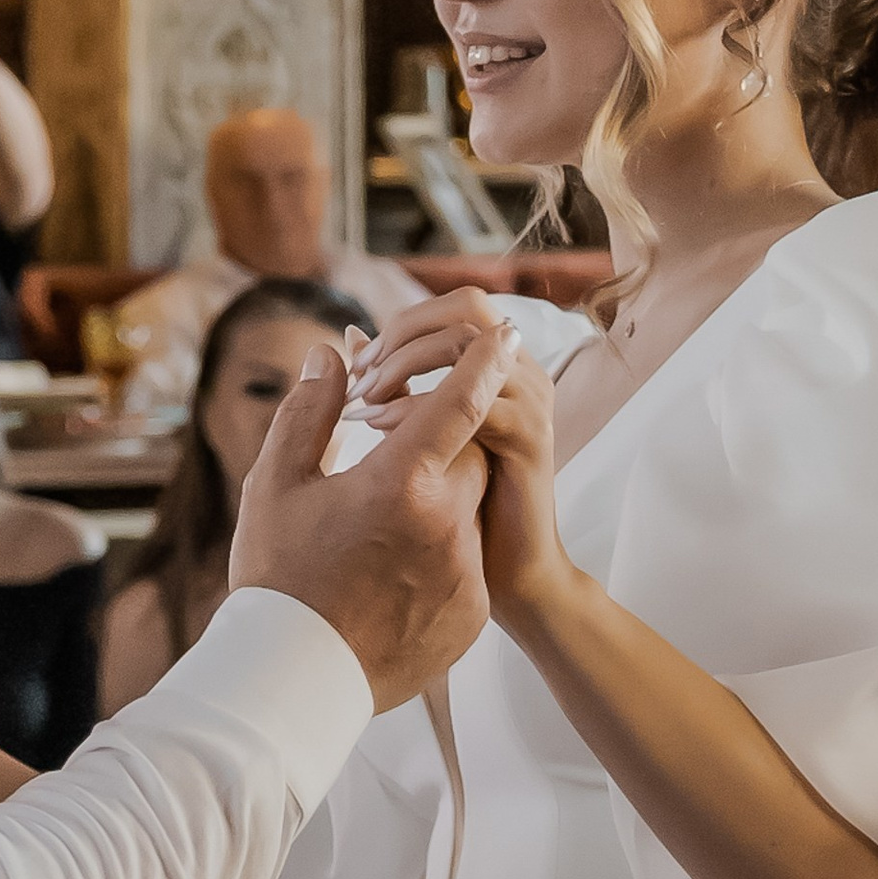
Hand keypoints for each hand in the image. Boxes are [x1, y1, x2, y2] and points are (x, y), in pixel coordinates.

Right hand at [229, 323, 507, 712]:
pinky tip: (391, 581)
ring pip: (470, 512)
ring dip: (439, 507)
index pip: (459, 401)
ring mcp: (464, 572)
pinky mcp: (472, 613)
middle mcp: (446, 523)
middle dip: (440, 452)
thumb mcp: (276, 485)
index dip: (481, 361)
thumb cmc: (277, 579)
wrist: (293, 684)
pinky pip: (467, 563)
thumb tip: (332, 352)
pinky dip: (440, 559)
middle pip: (470, 456)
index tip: (500, 334)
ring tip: (381, 538)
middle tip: (390, 473)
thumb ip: (310, 410)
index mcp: (400, 482)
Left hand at [352, 288, 574, 626]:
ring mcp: (530, 403)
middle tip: (359, 379)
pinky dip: (419, 410)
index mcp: (499, 368)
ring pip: (470, 346)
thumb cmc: (461, 509)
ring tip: (363, 406)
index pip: (459, 304)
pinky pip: (475, 404)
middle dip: (403, 337)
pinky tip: (380, 432)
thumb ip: (391, 384)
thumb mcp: (418, 435)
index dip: (403, 324)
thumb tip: (347, 339)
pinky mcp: (529, 440)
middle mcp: (522, 375)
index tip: (358, 366)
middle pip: (467, 309)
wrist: (509, 574)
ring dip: (406, 367)